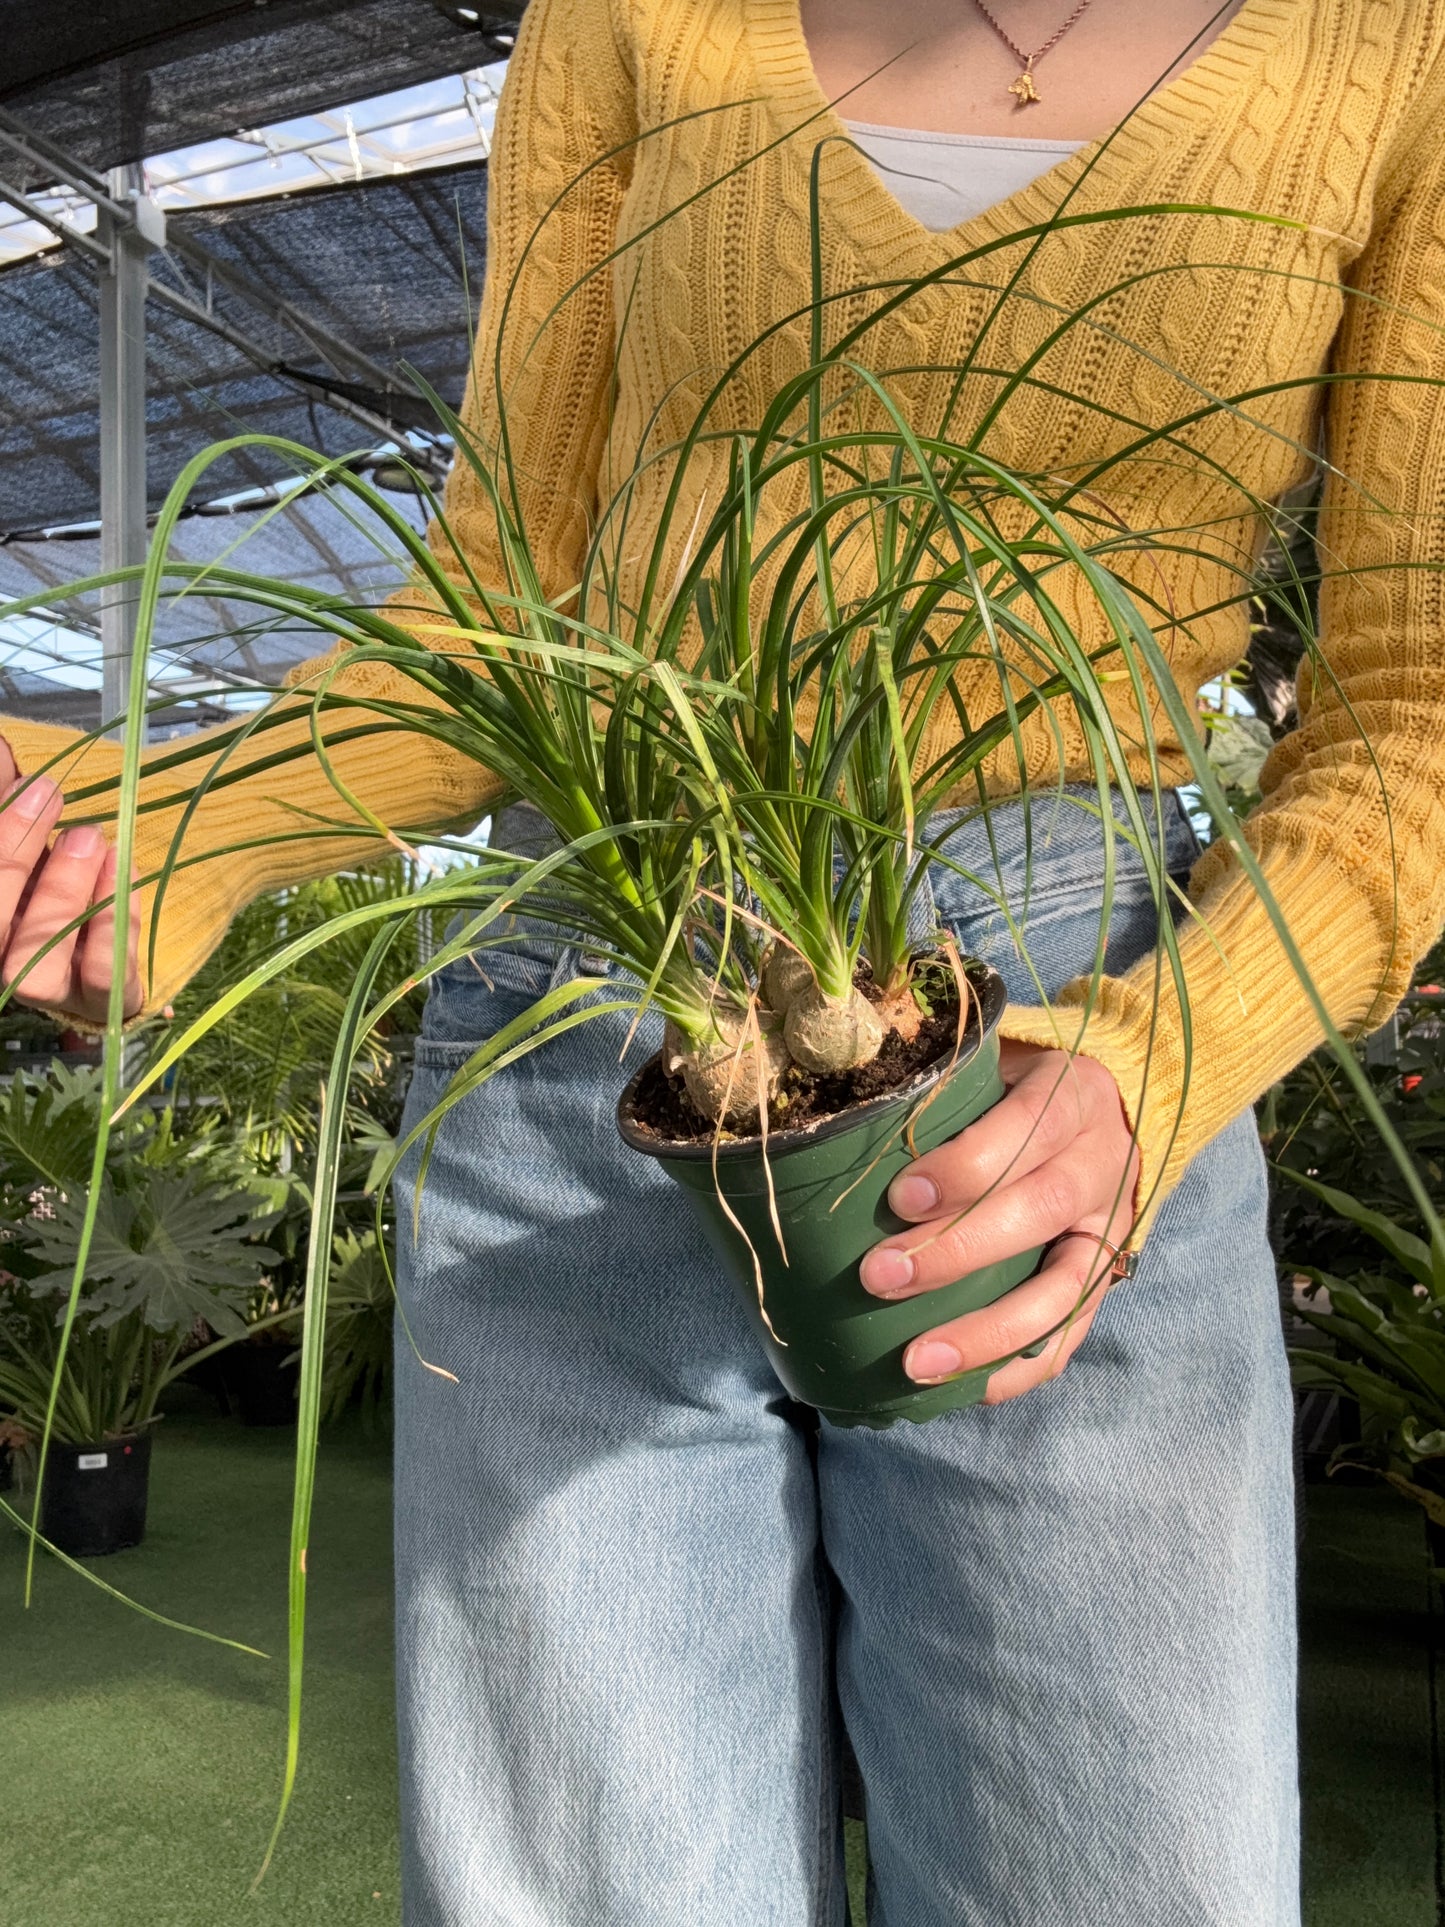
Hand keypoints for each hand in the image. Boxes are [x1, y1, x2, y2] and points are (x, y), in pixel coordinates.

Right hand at [0, 738, 142, 1021]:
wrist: (98, 946)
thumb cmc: (40, 881)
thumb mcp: (22, 841)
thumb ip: (6, 803)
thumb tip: (2, 750)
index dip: (2, 833)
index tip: (32, 784)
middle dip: (17, 859)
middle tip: (54, 799)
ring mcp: (46, 995)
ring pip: (37, 969)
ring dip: (64, 896)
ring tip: (93, 837)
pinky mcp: (98, 1004)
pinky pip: (102, 979)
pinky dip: (114, 923)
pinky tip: (125, 867)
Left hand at [860, 1038, 1138, 1403]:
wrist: (1103, 1112)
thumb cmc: (1014, 1090)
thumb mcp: (993, 1069)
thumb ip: (943, 1094)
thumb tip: (845, 1128)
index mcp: (1071, 1096)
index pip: (1027, 1128)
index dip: (965, 1168)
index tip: (900, 1197)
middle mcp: (1102, 1162)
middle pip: (1041, 1208)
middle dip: (957, 1250)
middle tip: (880, 1277)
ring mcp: (1111, 1227)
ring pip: (1065, 1287)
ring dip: (988, 1331)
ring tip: (918, 1362)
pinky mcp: (1107, 1277)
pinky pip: (1074, 1331)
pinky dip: (1021, 1366)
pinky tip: (968, 1388)